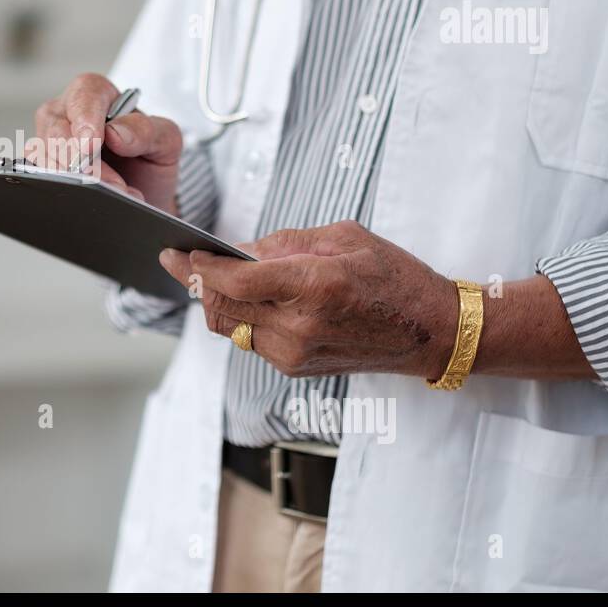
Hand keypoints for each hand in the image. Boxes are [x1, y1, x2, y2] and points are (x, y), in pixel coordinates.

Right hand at [33, 73, 182, 212]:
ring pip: (42, 153)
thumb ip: (147, 131)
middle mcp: (68, 114)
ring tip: (113, 194)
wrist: (143, 195)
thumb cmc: (149, 159)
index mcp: (98, 95)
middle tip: (112, 184)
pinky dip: (63, 189)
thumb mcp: (165, 141)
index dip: (85, 119)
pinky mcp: (43, 168)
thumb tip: (116, 132)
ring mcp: (50, 141)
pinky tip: (89, 200)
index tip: (91, 145)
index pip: (84, 95)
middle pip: (56, 127)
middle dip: (82, 160)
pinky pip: (39, 176)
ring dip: (74, 179)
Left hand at [158, 220, 458, 379]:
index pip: (236, 281)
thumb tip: (240, 250)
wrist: (430, 332)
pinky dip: (240, 318)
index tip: (179, 252)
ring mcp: (294, 353)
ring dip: (216, 301)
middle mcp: (299, 325)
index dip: (200, 267)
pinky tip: (245, 299)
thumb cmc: (395, 277)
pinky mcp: (294, 368)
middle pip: (222, 307)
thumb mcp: (344, 238)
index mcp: (313, 286)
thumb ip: (285, 243)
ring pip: (230, 327)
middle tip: (177, 262)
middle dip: (194, 283)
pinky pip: (251, 340)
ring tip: (208, 276)